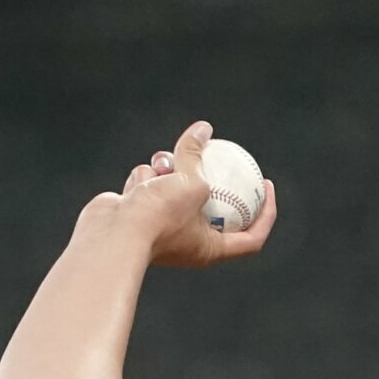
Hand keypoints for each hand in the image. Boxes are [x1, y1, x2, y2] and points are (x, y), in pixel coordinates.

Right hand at [78, 120, 278, 268]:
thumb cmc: (158, 217)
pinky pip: (151, 185)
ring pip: (175, 186)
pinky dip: (146, 178)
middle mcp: (189, 242)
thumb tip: (203, 129)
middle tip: (218, 153)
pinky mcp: (139, 213)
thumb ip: (197, 155)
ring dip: (170, 170)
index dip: (266, 212)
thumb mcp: (190, 181)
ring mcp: (163, 228)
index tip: (266, 184)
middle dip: (208, 176)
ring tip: (164, 168)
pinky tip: (139, 181)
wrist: (112, 235)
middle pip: (211, 204)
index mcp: (212, 249)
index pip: (252, 237)